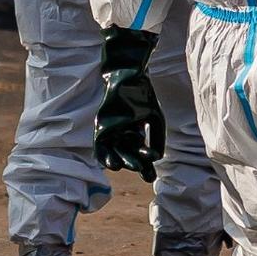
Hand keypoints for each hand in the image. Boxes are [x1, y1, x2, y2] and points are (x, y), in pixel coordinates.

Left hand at [95, 27, 164, 178]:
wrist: (130, 78)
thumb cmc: (143, 97)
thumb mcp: (156, 119)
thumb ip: (157, 138)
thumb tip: (157, 158)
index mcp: (137, 133)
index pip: (142, 154)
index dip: (146, 166)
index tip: (151, 177)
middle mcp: (124, 134)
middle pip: (129, 155)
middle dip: (134, 163)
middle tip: (141, 170)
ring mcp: (112, 131)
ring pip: (114, 151)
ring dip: (116, 161)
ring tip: (120, 168)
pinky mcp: (102, 126)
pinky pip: (100, 144)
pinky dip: (103, 153)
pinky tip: (109, 162)